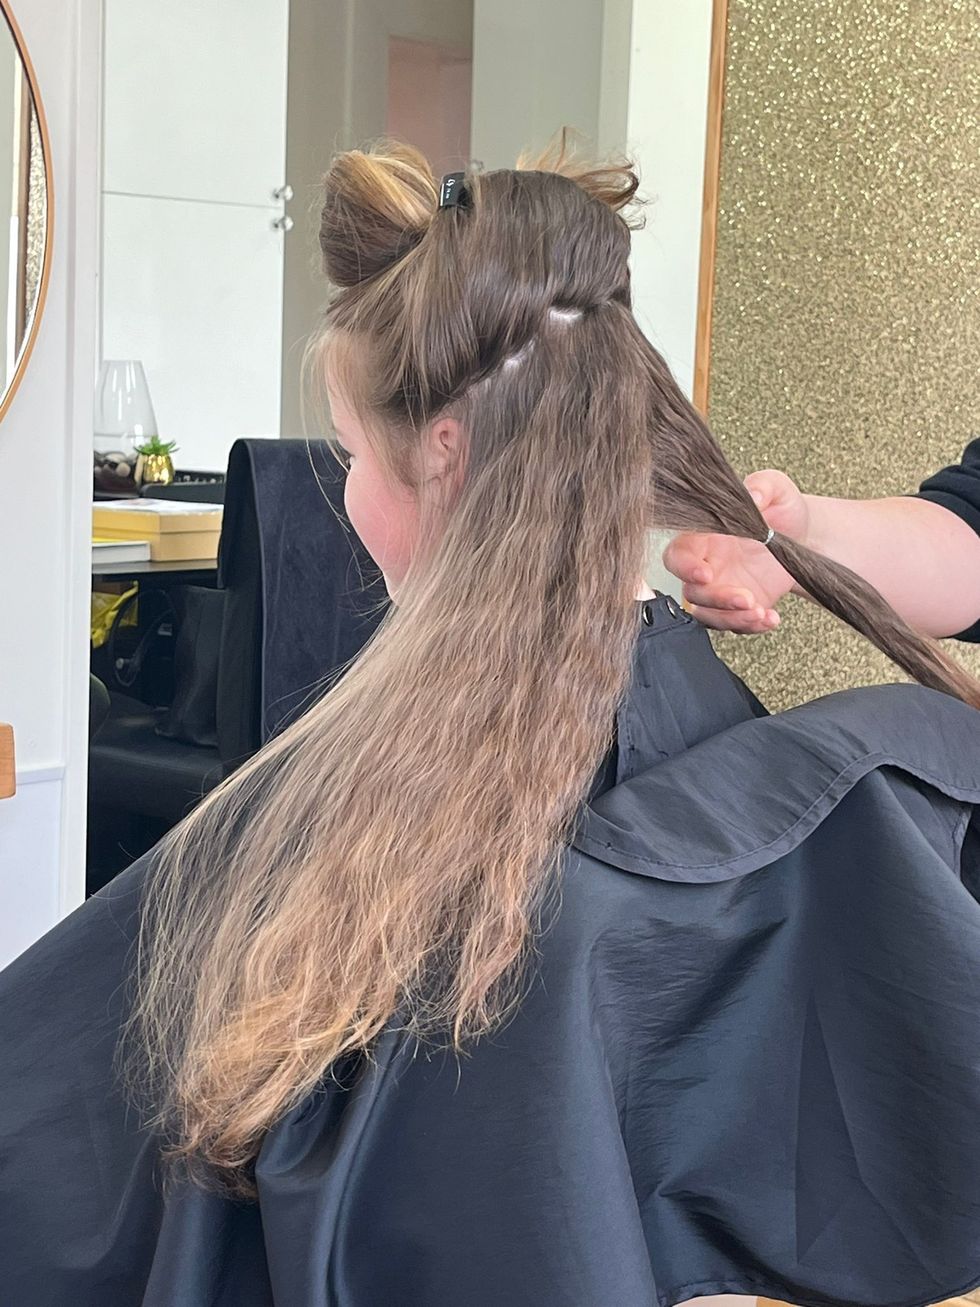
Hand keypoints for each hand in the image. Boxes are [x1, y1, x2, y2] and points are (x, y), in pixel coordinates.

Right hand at [662, 470, 809, 632]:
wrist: (804, 536)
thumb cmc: (782, 509)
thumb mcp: (777, 489)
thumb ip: (762, 487)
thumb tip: (753, 496)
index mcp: (704, 536)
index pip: (678, 554)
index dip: (685, 567)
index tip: (706, 574)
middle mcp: (707, 565)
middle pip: (692, 592)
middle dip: (717, 599)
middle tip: (746, 598)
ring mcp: (721, 589)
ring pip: (708, 615)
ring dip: (731, 619)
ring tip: (760, 613)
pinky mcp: (739, 607)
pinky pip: (735, 625)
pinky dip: (751, 626)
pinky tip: (770, 617)